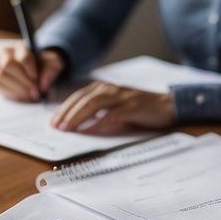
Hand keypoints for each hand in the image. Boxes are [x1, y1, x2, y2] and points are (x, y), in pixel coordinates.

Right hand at [0, 45, 65, 102]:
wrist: (34, 71)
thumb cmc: (43, 66)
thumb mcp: (53, 65)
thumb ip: (51, 72)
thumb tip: (43, 86)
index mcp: (20, 46)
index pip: (22, 56)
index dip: (30, 69)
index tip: (36, 78)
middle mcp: (5, 53)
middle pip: (9, 65)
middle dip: (23, 81)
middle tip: (35, 92)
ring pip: (0, 75)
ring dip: (16, 88)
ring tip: (29, 94)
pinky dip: (11, 93)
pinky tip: (22, 95)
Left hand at [50, 81, 175, 132]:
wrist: (167, 105)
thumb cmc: (138, 108)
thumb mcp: (114, 106)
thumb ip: (98, 110)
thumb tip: (76, 123)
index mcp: (104, 87)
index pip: (78, 97)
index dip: (64, 109)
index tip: (53, 121)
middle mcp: (111, 89)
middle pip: (82, 100)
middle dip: (66, 114)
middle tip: (56, 127)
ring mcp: (121, 97)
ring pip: (93, 105)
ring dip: (77, 117)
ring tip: (67, 129)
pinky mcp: (132, 107)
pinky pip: (111, 115)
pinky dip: (98, 123)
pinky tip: (88, 131)